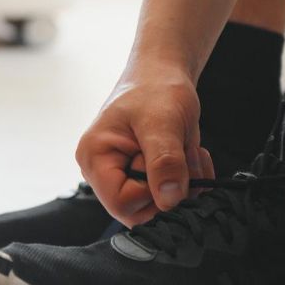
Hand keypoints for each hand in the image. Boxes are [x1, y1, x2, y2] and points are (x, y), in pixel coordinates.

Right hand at [76, 69, 211, 224]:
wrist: (163, 73)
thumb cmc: (155, 88)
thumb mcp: (162, 122)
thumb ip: (165, 161)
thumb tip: (169, 202)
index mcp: (94, 158)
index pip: (122, 203)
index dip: (153, 192)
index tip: (168, 162)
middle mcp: (104, 173)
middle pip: (141, 211)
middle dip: (173, 190)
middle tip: (186, 157)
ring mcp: (124, 177)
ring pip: (160, 207)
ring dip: (186, 184)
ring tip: (188, 151)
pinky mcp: (143, 178)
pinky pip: (169, 197)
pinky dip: (190, 181)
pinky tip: (190, 154)